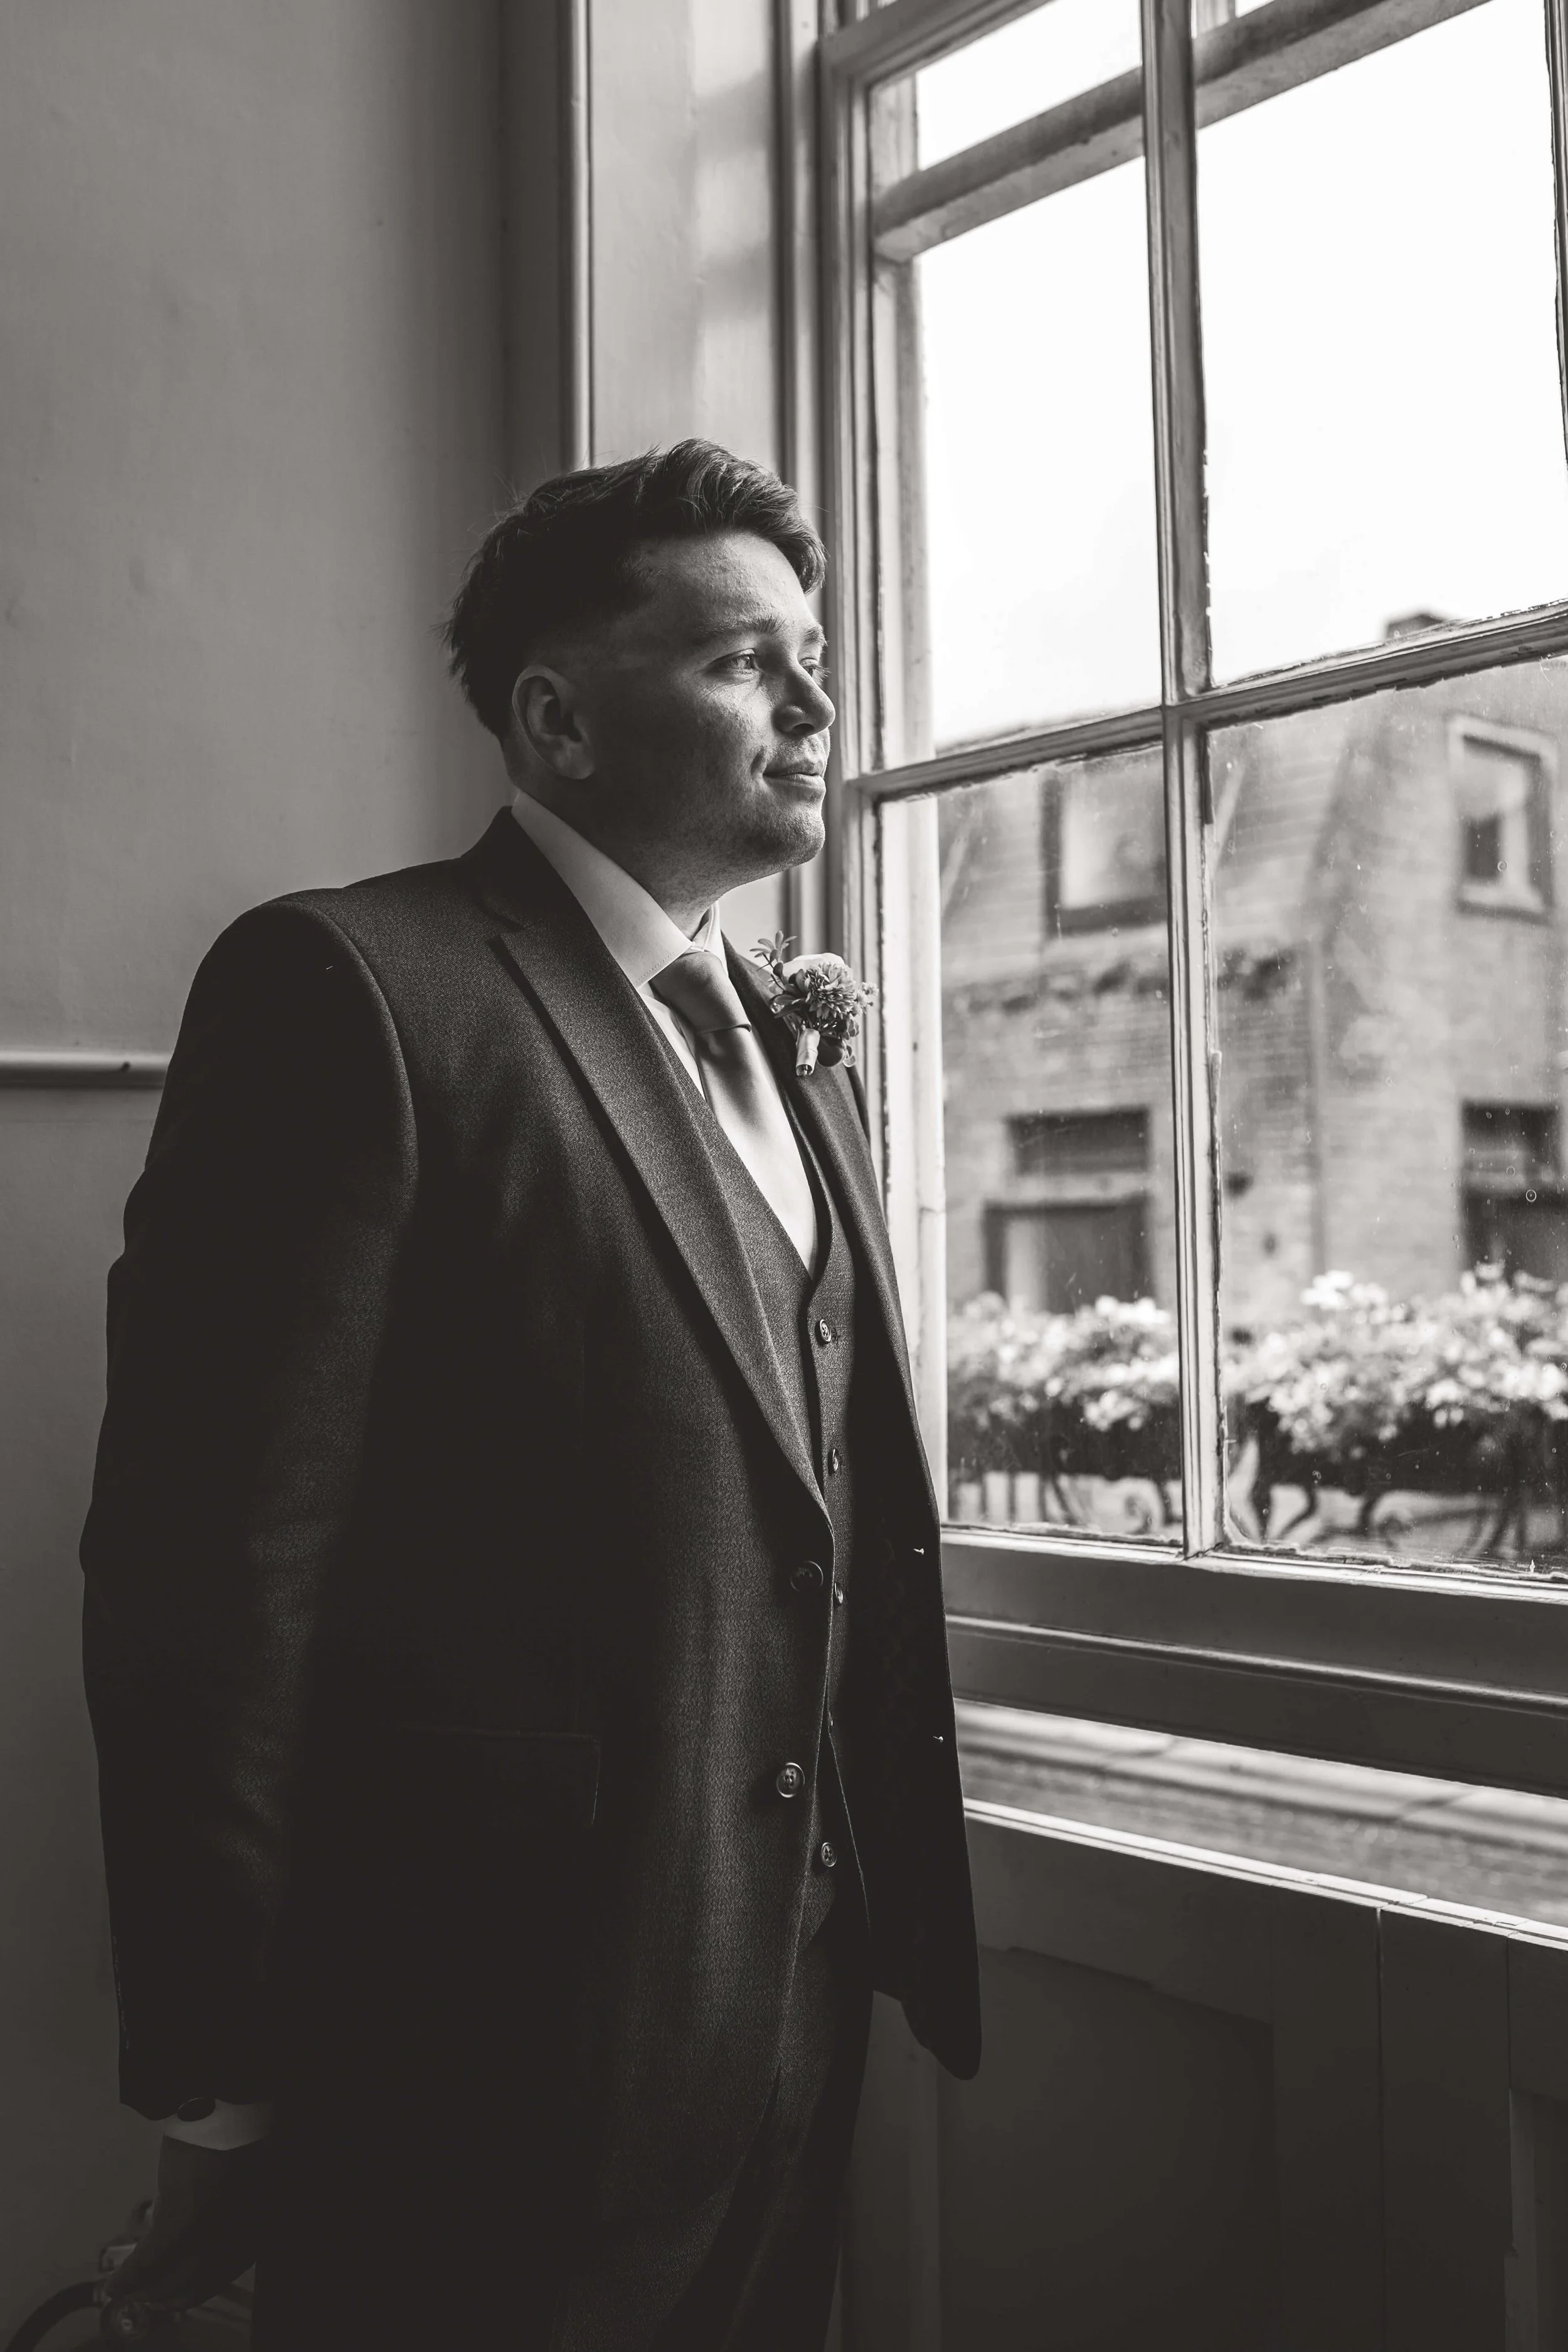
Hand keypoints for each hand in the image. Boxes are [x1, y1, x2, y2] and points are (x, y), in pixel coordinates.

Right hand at [105, 2136, 267, 2317]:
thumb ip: (231, 2215)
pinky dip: (130, 2277)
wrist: (226, 2103)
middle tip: (148, 2298)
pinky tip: (115, 2286)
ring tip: (129, 2291)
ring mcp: (213, 2232)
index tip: (174, 2295)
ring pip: (175, 2279)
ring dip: (148, 2291)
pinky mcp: (183, 2219)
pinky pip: (151, 2261)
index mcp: (255, 2230)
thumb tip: (206, 2237)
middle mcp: (238, 2239)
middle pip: (198, 2284)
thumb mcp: (246, 2183)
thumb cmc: (237, 2134)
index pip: (219, 2276)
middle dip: (170, 2295)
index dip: (194, 2289)